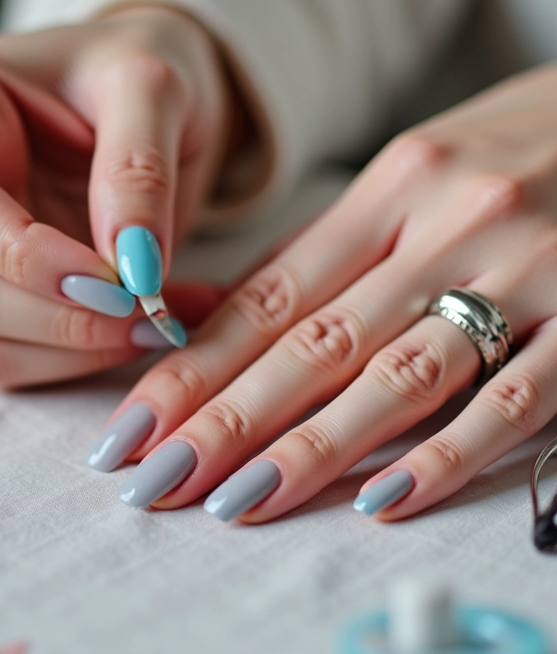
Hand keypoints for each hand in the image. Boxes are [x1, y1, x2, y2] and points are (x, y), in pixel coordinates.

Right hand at [0, 6, 230, 384]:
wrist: (137, 98)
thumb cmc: (131, 75)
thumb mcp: (152, 86)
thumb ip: (138, 167)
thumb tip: (131, 267)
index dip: (24, 255)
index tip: (115, 278)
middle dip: (60, 319)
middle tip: (151, 311)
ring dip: (74, 351)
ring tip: (159, 320)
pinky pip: (8, 359)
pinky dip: (78, 361)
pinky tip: (138, 329)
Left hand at [97, 64, 556, 521]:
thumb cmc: (509, 152)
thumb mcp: (409, 178)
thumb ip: (324, 253)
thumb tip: (225, 318)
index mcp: (388, 190)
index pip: (268, 299)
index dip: (192, 368)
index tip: (134, 426)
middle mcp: (444, 227)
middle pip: (313, 343)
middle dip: (225, 421)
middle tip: (157, 479)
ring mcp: (523, 272)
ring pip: (397, 377)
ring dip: (309, 449)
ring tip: (235, 501)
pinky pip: (514, 399)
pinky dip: (445, 454)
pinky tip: (381, 499)